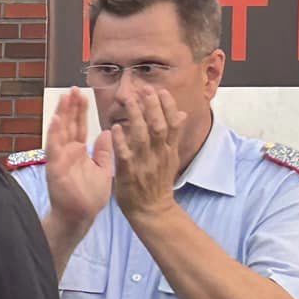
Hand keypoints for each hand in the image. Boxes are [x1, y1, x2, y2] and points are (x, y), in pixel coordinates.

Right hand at [44, 88, 111, 228]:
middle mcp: (67, 152)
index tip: (82, 93)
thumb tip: (106, 132)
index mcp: (79, 152)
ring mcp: (60, 159)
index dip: (80, 110)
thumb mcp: (102, 169)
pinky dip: (55, 133)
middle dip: (71, 106)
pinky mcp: (55, 167)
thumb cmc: (90, 196)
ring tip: (64, 97)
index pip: (79, 126)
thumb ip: (103, 151)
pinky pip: (54, 148)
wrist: (81, 215)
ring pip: (60, 132)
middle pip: (69, 125)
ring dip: (61, 114)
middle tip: (73, 88)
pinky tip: (57, 119)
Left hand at [108, 84, 185, 221]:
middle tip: (144, 88)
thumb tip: (182, 113)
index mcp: (169, 150)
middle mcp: (159, 154)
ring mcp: (145, 164)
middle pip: (158, 126)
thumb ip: (173, 135)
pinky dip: (122, 141)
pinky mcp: (130, 174)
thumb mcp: (171, 158)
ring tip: (129, 99)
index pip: (172, 123)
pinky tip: (116, 128)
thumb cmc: (158, 182)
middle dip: (152, 106)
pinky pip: (126, 155)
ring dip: (136, 116)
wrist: (152, 210)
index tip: (160, 90)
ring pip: (143, 136)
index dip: (167, 106)